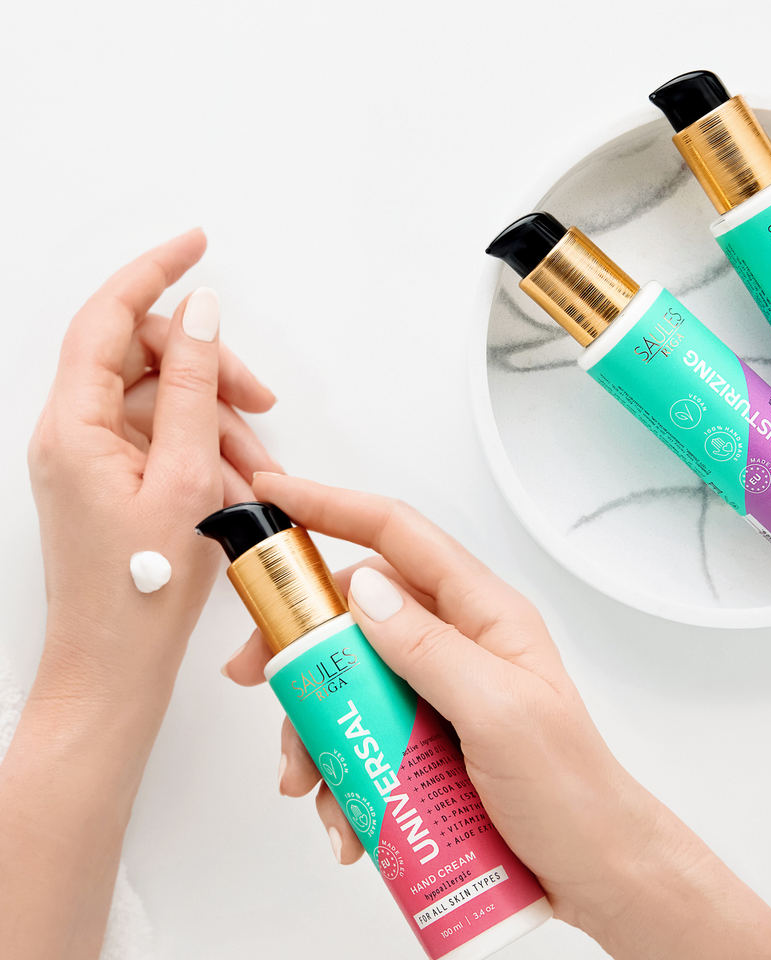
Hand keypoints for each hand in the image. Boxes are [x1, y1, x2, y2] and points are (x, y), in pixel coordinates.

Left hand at [1, 229, 282, 959]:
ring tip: (249, 474)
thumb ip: (193, 388)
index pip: (109, 318)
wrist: (116, 670)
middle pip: (146, 360)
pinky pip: (166, 439)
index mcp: (74, 426)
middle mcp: (75, 434)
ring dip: (217, 423)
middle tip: (259, 402)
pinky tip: (232, 489)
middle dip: (209, 372)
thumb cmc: (139, 596)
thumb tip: (200, 316)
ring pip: (165, 402)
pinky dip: (206, 452)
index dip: (154, 273)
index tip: (195, 244)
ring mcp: (94, 458)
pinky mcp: (115, 481)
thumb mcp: (185, 478)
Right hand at [224, 474, 770, 959]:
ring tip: (308, 784)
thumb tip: (361, 591)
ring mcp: (440, 689)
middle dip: (299, 642)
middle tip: (253, 678)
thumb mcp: (497, 713)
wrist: (595, 868)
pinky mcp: (427, 736)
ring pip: (350, 676)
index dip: (332, 505)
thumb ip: (429, 649)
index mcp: (484, 613)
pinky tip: (342, 816)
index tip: (272, 493)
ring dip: (313, 722)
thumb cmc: (566, 790)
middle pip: (357, 609)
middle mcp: (457, 640)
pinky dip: (338, 766)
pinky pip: (362, 730)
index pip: (399, 534)